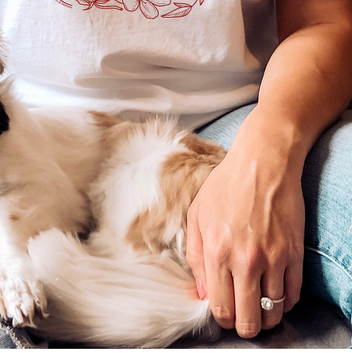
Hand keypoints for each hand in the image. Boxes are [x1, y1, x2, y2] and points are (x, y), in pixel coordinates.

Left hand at [186, 128, 304, 337]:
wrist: (262, 163)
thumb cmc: (226, 186)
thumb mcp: (196, 216)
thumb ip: (195, 257)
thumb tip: (202, 292)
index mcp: (217, 251)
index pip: (221, 308)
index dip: (222, 318)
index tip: (225, 313)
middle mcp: (245, 260)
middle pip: (248, 319)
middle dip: (244, 325)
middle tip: (242, 316)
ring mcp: (273, 259)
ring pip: (273, 312)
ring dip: (266, 316)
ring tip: (259, 306)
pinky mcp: (294, 254)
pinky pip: (293, 295)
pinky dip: (285, 302)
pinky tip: (275, 292)